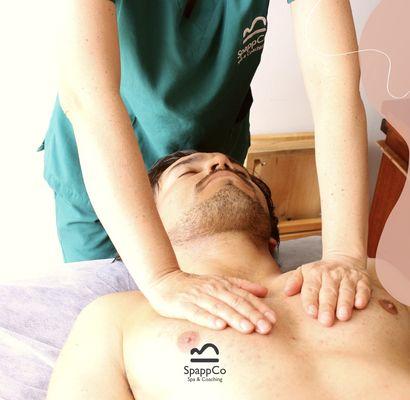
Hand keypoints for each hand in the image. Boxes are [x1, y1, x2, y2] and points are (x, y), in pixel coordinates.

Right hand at [145, 269, 276, 333]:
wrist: (165, 281)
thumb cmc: (195, 286)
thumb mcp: (219, 282)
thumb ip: (241, 286)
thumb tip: (265, 292)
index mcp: (223, 284)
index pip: (245, 296)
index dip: (259, 308)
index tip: (273, 320)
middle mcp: (213, 289)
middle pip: (236, 302)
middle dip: (252, 315)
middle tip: (267, 328)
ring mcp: (198, 297)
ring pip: (220, 308)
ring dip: (235, 318)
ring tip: (249, 329)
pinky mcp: (183, 305)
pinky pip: (197, 313)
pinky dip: (208, 319)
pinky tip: (219, 326)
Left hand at [283, 257, 371, 326]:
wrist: (344, 259)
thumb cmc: (320, 273)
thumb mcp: (304, 272)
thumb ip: (294, 282)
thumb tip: (286, 292)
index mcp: (315, 274)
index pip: (311, 288)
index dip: (311, 300)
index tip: (311, 313)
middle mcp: (331, 275)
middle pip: (329, 292)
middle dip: (327, 307)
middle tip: (325, 321)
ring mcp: (348, 277)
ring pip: (346, 291)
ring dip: (345, 304)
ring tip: (342, 317)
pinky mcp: (363, 280)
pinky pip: (363, 288)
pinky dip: (362, 296)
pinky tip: (360, 305)